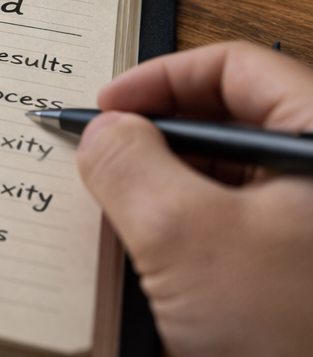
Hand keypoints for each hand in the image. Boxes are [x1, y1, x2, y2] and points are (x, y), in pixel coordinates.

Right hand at [77, 41, 312, 356]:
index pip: (238, 66)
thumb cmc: (288, 333)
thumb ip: (128, 163)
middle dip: (157, 137)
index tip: (108, 108)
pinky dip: (191, 233)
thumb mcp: (180, 234)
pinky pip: (239, 230)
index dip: (162, 78)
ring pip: (233, 179)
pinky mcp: (301, 274)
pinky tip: (157, 262)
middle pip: (233, 122)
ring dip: (169, 189)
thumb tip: (104, 131)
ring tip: (124, 215)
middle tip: (104, 159)